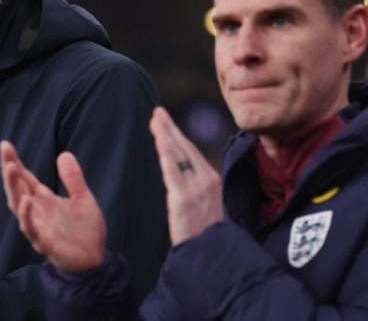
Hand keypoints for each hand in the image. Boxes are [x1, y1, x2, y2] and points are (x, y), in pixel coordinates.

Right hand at [0, 140, 105, 272]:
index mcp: (44, 200)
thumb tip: (64, 154)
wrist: (96, 258)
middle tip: (4, 150)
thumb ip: (73, 178)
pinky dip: (26, 215)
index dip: (15, 162)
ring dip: (13, 187)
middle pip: (17, 188)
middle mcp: (36, 211)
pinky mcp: (44, 242)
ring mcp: (38, 227)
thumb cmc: (85, 229)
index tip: (6, 145)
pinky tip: (25, 201)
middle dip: (10, 169)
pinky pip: (31, 229)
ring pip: (18, 206)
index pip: (25, 178)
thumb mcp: (83, 198)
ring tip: (10, 168)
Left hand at [150, 107, 223, 245]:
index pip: (191, 151)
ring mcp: (197, 187)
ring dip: (165, 133)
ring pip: (179, 153)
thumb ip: (195, 188)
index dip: (177, 135)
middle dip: (170, 128)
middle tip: (157, 112)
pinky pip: (173, 169)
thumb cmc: (206, 234)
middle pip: (185, 147)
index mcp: (211, 179)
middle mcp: (207, 178)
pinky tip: (160, 138)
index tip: (165, 122)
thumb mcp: (205, 205)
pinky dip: (166, 151)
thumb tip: (182, 175)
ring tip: (155, 119)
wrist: (213, 255)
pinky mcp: (184, 197)